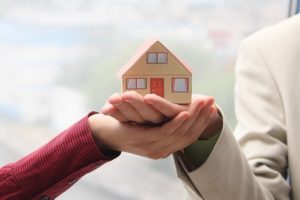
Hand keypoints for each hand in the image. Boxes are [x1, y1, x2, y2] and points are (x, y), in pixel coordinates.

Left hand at [89, 97, 214, 158]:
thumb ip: (163, 118)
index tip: (212, 106)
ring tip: (203, 104)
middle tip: (212, 101)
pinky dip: (176, 124)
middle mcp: (163, 149)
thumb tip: (180, 105)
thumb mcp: (150, 120)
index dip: (202, 121)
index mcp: (166, 145)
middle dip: (202, 117)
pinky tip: (184, 113)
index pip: (190, 135)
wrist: (104, 130)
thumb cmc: (128, 122)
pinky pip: (164, 133)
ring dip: (193, 117)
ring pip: (180, 133)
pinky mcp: (145, 142)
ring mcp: (155, 148)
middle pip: (189, 134)